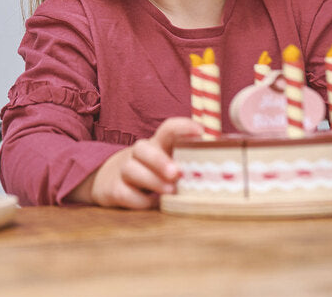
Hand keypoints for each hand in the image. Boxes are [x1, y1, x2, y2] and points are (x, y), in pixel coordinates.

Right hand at [71, 117, 202, 208]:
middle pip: (144, 149)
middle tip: (177, 172)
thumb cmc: (151, 171)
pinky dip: (140, 201)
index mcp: (157, 144)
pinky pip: (125, 193)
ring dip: (153, 181)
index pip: (168, 129)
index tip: (201, 132)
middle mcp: (139, 154)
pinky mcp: (114, 189)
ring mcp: (124, 171)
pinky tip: (154, 204)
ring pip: (132, 170)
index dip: (183, 127)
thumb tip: (222, 167)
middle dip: (160, 160)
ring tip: (171, 192)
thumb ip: (189, 161)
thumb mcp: (167, 160)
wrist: (110, 180)